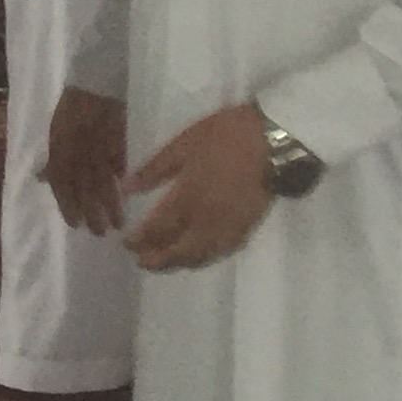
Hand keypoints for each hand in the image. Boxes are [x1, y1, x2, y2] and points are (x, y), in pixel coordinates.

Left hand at [43, 87, 127, 235]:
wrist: (94, 83)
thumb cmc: (71, 108)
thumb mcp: (55, 132)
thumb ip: (52, 158)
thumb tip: (40, 179)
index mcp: (60, 150)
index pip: (63, 185)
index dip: (68, 206)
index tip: (76, 224)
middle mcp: (78, 153)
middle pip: (85, 189)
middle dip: (92, 213)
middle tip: (101, 232)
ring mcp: (100, 148)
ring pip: (104, 182)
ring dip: (111, 204)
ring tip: (119, 222)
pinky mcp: (118, 140)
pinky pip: (119, 163)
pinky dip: (122, 178)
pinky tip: (127, 192)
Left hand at [123, 102, 272, 272]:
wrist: (274, 142)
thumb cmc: (225, 136)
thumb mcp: (183, 144)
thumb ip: (154, 169)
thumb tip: (126, 189)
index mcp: (187, 198)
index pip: (157, 229)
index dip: (139, 240)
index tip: (126, 243)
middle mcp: (206, 221)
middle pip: (178, 252)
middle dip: (157, 260)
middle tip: (141, 261)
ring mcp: (228, 228)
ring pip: (200, 257)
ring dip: (179, 263)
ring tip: (165, 262)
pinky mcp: (246, 228)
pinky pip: (221, 252)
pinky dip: (204, 258)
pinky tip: (198, 253)